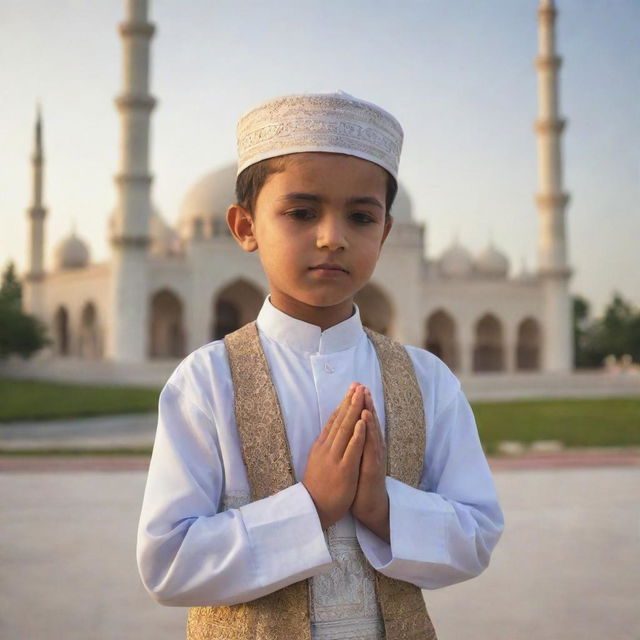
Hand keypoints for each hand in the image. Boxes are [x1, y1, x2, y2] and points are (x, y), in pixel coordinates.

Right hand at [303, 384, 365, 528]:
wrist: (314, 510)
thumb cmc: (318, 487)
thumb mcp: (317, 461)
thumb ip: (324, 445)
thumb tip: (329, 431)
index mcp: (322, 446)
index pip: (333, 420)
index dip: (343, 403)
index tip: (351, 389)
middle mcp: (327, 448)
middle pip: (340, 420)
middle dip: (350, 401)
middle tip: (357, 384)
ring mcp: (335, 458)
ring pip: (345, 429)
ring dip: (353, 410)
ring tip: (360, 394)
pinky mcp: (343, 469)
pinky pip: (351, 449)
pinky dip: (357, 434)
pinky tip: (361, 421)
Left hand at [351, 387, 389, 541]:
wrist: (370, 506)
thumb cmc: (360, 483)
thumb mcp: (355, 460)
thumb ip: (353, 444)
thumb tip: (347, 430)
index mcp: (365, 445)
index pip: (362, 421)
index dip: (359, 405)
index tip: (355, 388)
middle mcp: (372, 448)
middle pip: (368, 422)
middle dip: (365, 403)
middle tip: (361, 385)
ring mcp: (374, 456)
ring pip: (372, 430)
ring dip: (368, 411)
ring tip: (365, 396)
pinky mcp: (372, 466)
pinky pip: (370, 446)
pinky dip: (367, 431)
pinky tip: (365, 419)